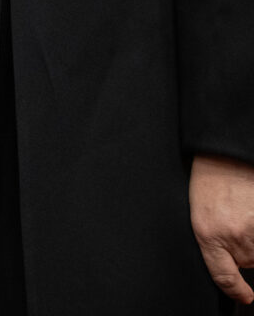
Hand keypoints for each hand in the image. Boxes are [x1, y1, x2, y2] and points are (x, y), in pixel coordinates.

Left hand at [190, 152, 253, 304]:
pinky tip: (250, 209)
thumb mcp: (200, 213)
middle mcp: (231, 235)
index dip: (236, 291)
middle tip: (238, 220)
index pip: (223, 277)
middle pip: (248, 261)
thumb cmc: (209, 179)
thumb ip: (214, 242)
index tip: (245, 296)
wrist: (225, 152)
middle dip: (245, 247)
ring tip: (245, 211)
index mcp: (206, 233)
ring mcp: (253, 228)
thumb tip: (232, 264)